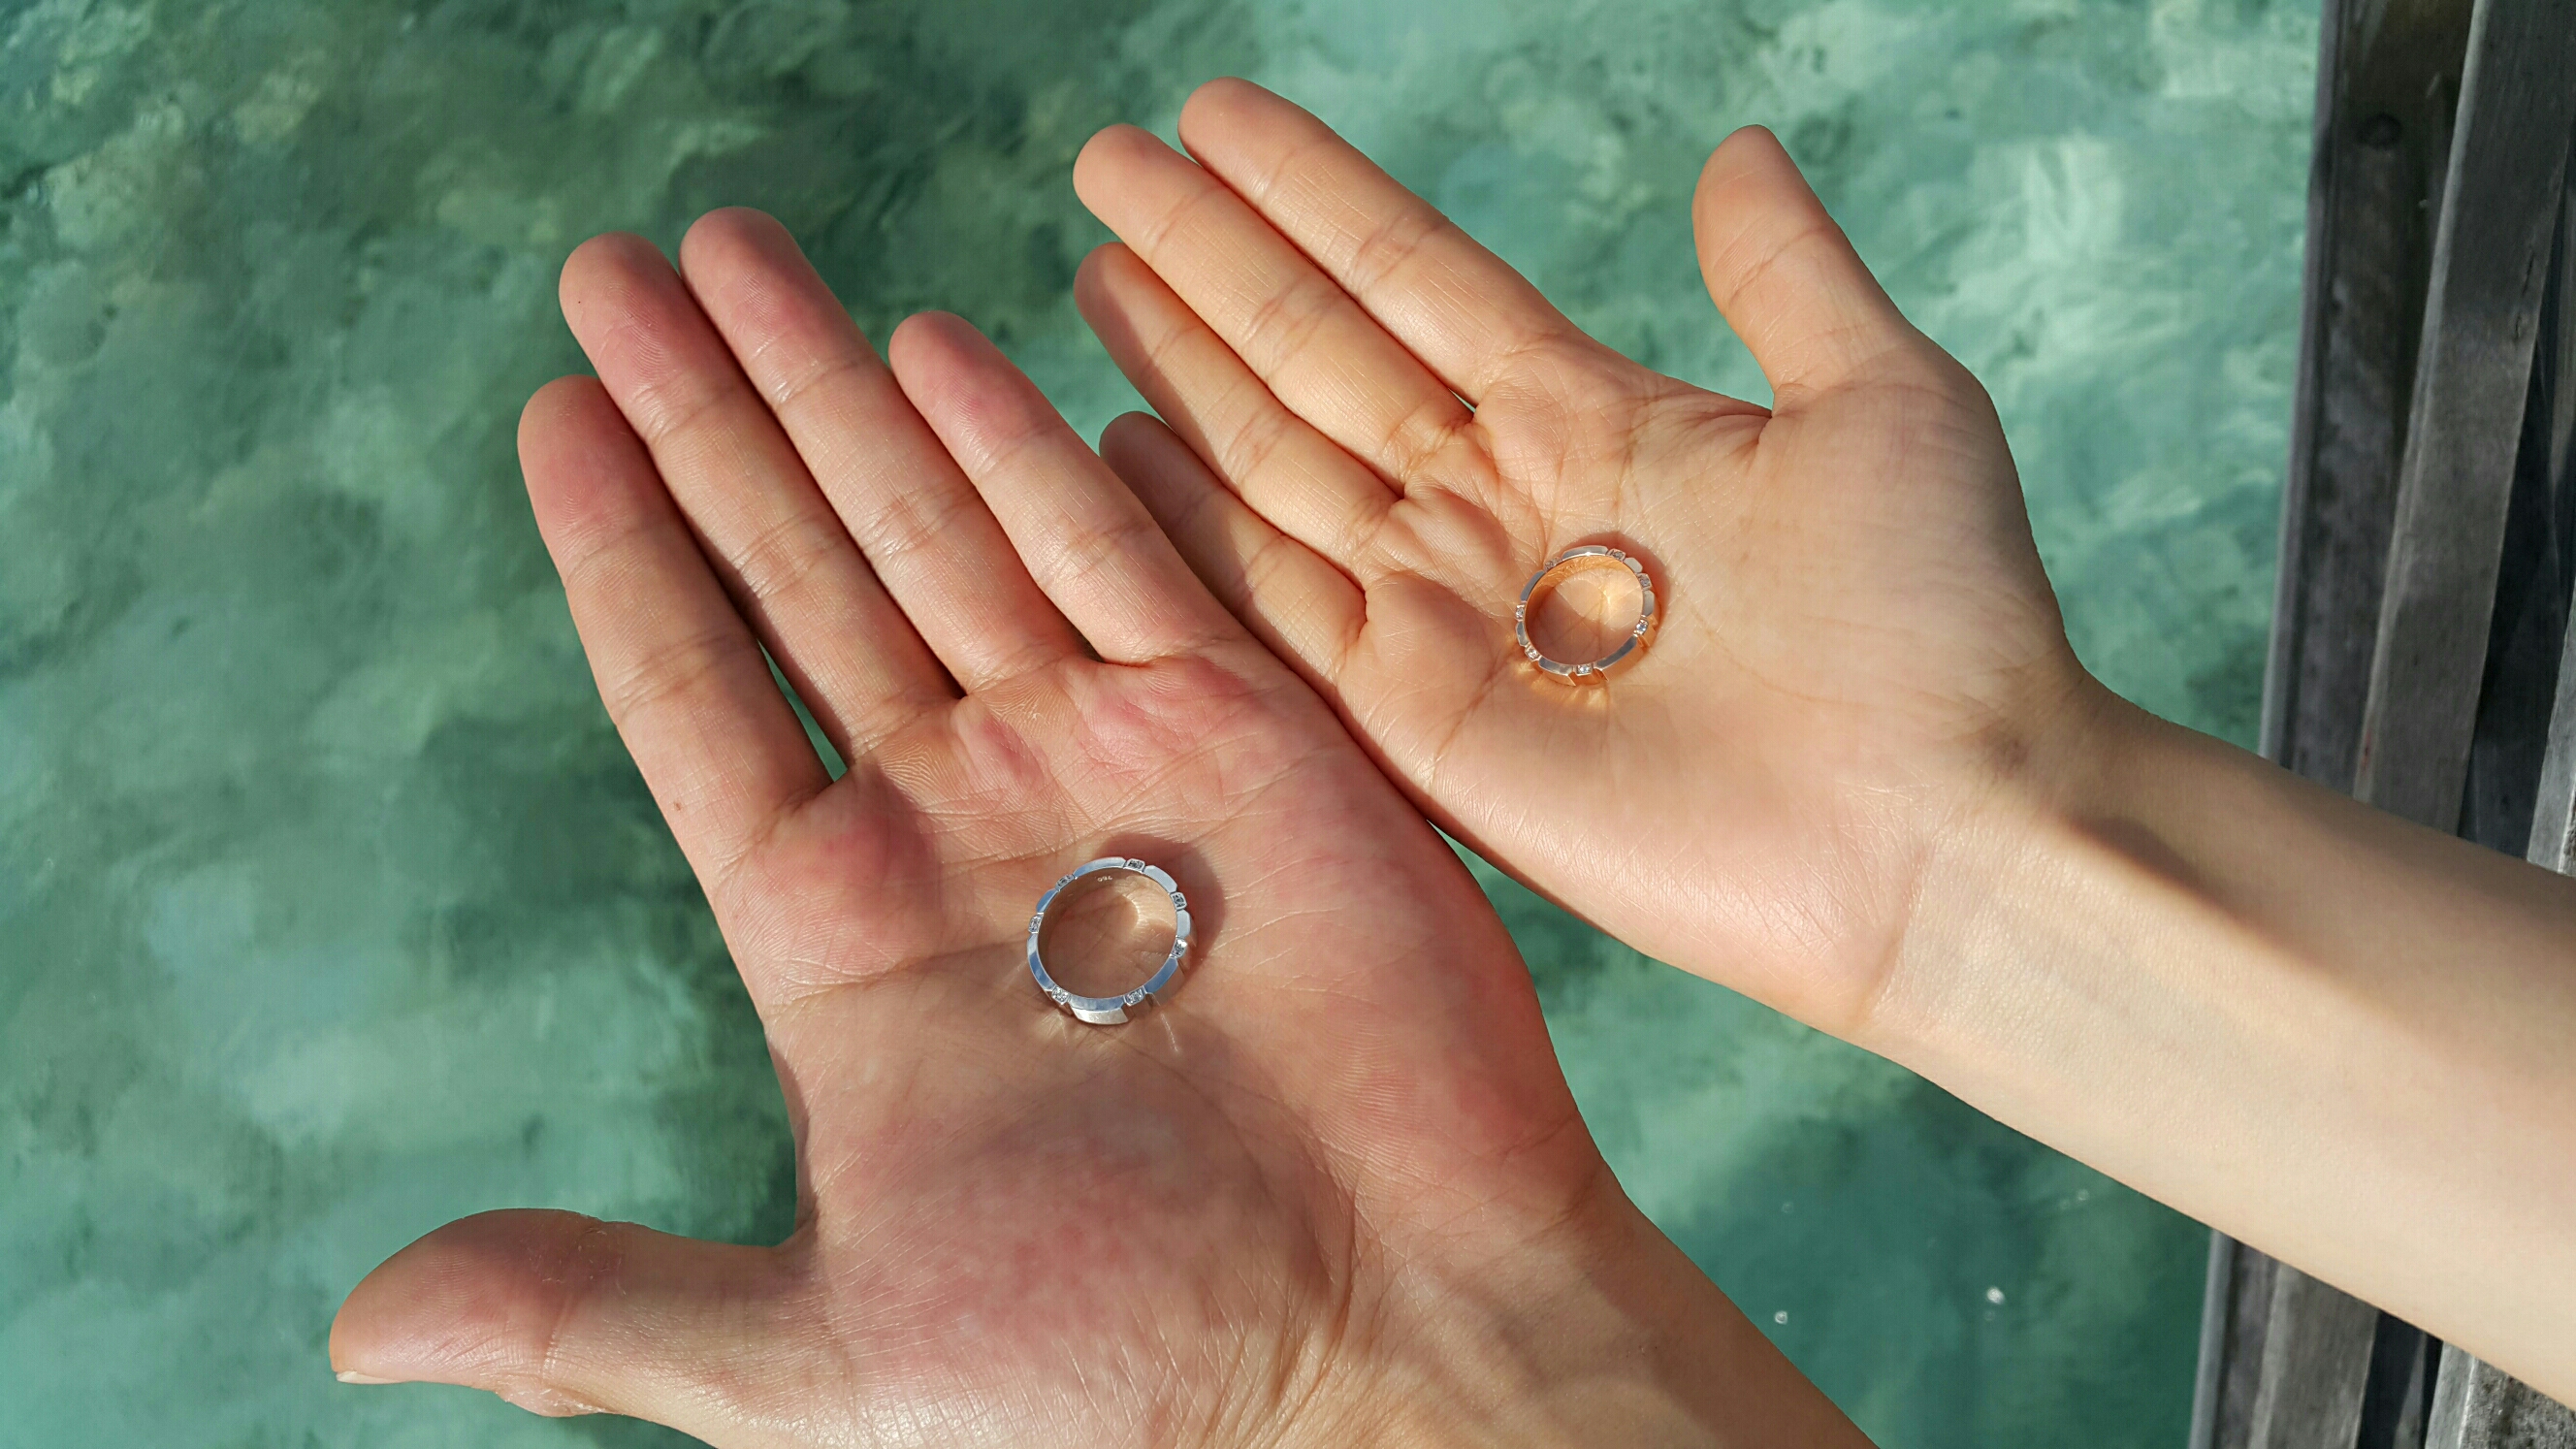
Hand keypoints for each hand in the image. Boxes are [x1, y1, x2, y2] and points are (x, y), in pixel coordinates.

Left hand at [325, 211, 1863, 1446]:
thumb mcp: (821, 1357)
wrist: (1387, 1349)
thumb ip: (600, 1307)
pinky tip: (933, 349)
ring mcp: (1102, 764)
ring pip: (934, 530)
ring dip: (837, 391)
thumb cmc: (1123, 1373)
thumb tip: (359, 1325)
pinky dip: (1023, 453)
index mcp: (845, 937)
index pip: (699, 696)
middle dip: (706, 419)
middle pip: (798, 571)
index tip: (553, 419)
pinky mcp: (1242, 735)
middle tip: (617, 274)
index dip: (621, 554)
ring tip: (736, 260)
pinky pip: (1109, 559)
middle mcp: (962, 823)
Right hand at [1070, 80, 2091, 1040]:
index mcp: (1597, 421)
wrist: (1944, 834)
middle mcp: (1500, 509)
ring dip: (1180, 369)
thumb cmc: (1943, 623)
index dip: (1314, 194)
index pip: (1417, 275)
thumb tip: (1737, 148)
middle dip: (1211, 259)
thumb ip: (1786, 276)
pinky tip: (1110, 450)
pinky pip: (1271, 611)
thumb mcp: (1884, 403)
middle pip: (1319, 354)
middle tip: (1108, 162)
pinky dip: (1187, 533)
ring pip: (1274, 463)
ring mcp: (1446, 618)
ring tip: (1094, 275)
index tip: (1216, 113)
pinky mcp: (1415, 730)